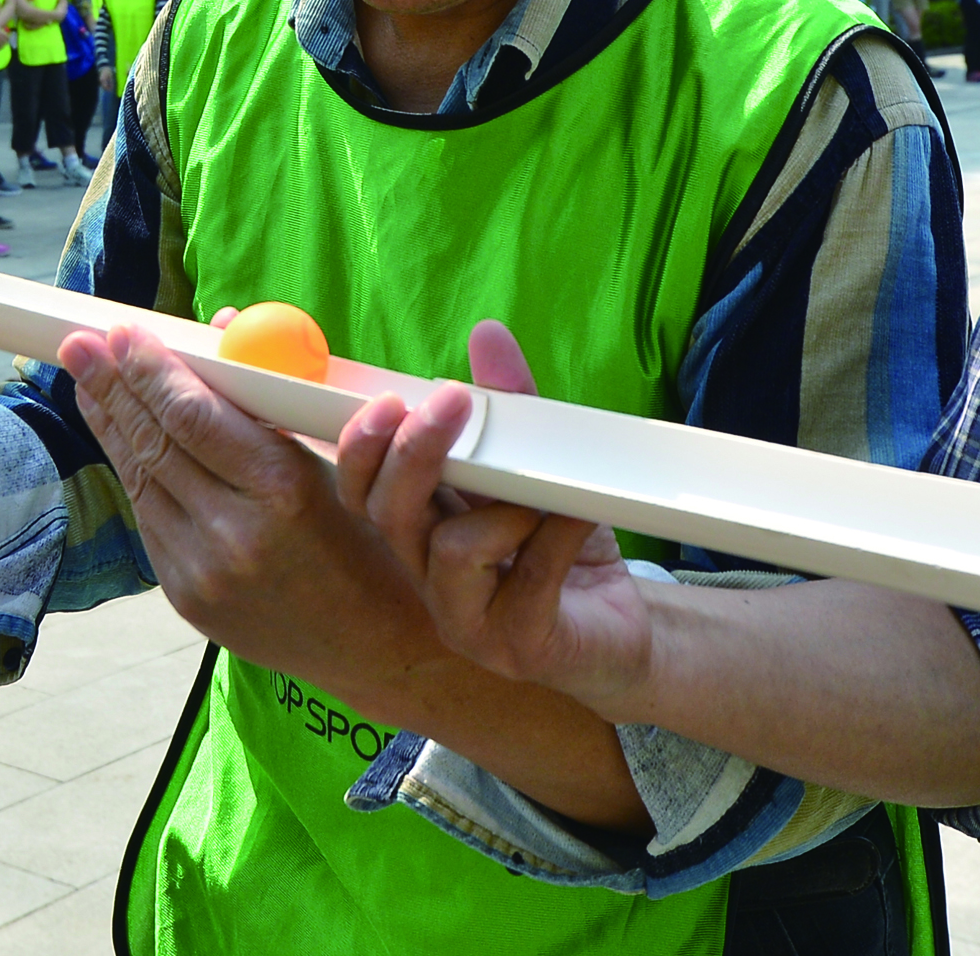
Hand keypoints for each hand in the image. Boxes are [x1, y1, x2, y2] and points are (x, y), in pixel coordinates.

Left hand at [58, 322, 440, 687]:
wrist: (376, 647)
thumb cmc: (371, 541)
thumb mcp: (340, 463)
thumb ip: (273, 399)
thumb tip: (221, 332)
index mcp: (283, 489)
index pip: (194, 415)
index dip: (152, 370)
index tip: (123, 332)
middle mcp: (234, 533)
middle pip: (154, 443)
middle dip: (112, 387)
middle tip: (79, 344)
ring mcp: (203, 573)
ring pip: (141, 481)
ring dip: (111, 427)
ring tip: (87, 381)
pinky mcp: (187, 599)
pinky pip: (152, 521)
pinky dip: (136, 474)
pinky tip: (123, 440)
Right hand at [334, 320, 656, 713]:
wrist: (621, 629)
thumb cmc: (564, 547)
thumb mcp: (538, 467)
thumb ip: (511, 407)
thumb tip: (487, 334)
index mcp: (422, 531)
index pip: (362, 490)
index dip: (359, 448)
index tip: (387, 399)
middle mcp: (429, 578)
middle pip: (388, 514)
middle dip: (414, 454)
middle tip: (451, 402)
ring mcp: (468, 620)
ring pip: (450, 551)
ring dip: (502, 506)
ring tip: (541, 494)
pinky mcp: (517, 645)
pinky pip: (527, 579)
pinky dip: (555, 537)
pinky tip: (579, 517)